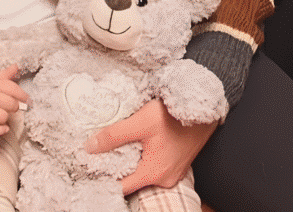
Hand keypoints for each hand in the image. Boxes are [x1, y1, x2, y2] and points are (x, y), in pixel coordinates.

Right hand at [0, 65, 26, 135]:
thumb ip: (6, 73)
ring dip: (5, 117)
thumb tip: (17, 66)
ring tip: (1, 113)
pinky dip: (1, 130)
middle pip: (12, 105)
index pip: (14, 90)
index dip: (23, 96)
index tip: (27, 100)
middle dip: (14, 106)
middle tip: (10, 105)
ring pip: (4, 117)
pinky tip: (4, 128)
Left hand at [86, 98, 217, 195]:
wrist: (202, 106)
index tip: (90, 169)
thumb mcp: (141, 121)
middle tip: (97, 157)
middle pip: (132, 181)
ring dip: (129, 163)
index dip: (103, 179)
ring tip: (112, 150)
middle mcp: (165, 178)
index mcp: (153, 173)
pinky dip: (142, 159)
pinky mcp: (177, 163)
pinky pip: (154, 166)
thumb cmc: (174, 114)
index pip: (121, 187)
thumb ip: (114, 135)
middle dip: (115, 170)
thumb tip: (90, 147)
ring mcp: (173, 172)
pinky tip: (134, 146)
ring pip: (143, 173)